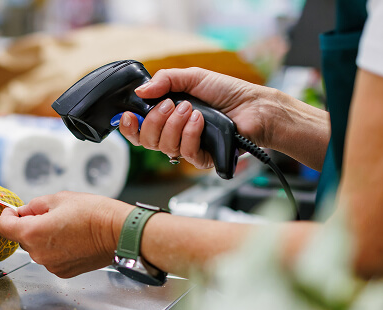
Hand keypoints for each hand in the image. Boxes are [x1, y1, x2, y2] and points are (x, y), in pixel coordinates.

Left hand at [0, 192, 133, 277]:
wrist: (118, 233)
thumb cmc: (93, 213)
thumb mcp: (59, 198)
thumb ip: (34, 205)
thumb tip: (23, 211)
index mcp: (33, 233)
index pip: (3, 228)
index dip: (7, 216)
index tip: (14, 211)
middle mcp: (38, 254)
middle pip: (22, 238)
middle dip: (29, 225)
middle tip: (49, 214)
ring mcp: (51, 265)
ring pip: (37, 248)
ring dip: (43, 237)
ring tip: (66, 226)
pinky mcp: (63, 272)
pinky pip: (50, 258)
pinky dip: (56, 248)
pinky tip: (72, 239)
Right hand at [118, 67, 283, 169]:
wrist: (255, 107)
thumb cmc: (227, 92)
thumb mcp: (192, 77)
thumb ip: (164, 80)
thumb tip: (140, 91)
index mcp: (167, 117)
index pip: (138, 129)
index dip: (129, 126)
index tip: (127, 115)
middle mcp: (174, 134)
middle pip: (146, 140)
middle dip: (154, 120)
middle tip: (170, 105)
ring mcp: (187, 147)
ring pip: (164, 147)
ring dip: (175, 125)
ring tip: (191, 109)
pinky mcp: (202, 159)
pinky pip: (185, 152)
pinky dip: (190, 134)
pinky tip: (200, 121)